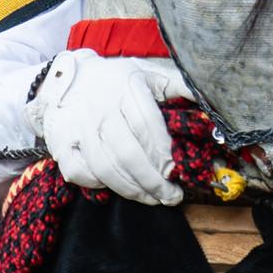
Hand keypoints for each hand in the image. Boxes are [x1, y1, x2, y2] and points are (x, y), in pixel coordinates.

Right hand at [25, 51, 189, 206]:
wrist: (63, 78)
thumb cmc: (114, 80)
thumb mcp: (147, 73)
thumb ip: (179, 85)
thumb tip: (211, 99)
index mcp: (125, 87)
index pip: (147, 125)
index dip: (164, 152)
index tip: (177, 170)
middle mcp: (100, 107)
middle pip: (129, 153)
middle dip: (154, 181)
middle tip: (171, 197)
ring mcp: (78, 127)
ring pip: (107, 168)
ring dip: (133, 190)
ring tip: (152, 198)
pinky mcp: (61, 144)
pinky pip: (82, 173)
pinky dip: (101, 185)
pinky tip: (118, 186)